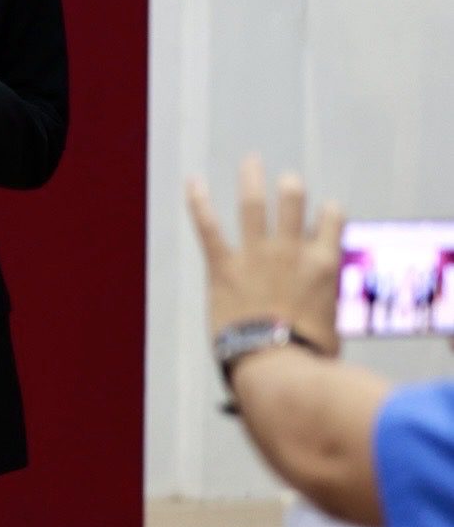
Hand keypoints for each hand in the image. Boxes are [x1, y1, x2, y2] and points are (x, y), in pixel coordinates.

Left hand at [185, 156, 345, 356]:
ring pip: (254, 204)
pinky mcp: (224, 267)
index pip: (332, 220)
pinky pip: (208, 227)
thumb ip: (323, 307)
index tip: (324, 210)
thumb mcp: (331, 325)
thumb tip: (318, 319)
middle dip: (290, 187)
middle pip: (294, 203)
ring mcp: (257, 255)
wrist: (277, 365)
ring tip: (251, 162)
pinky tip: (193, 182)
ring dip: (251, 179)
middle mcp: (293, 251)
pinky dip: (199, 202)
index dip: (327, 212)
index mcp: (325, 264)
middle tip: (287, 179)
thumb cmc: (308, 356)